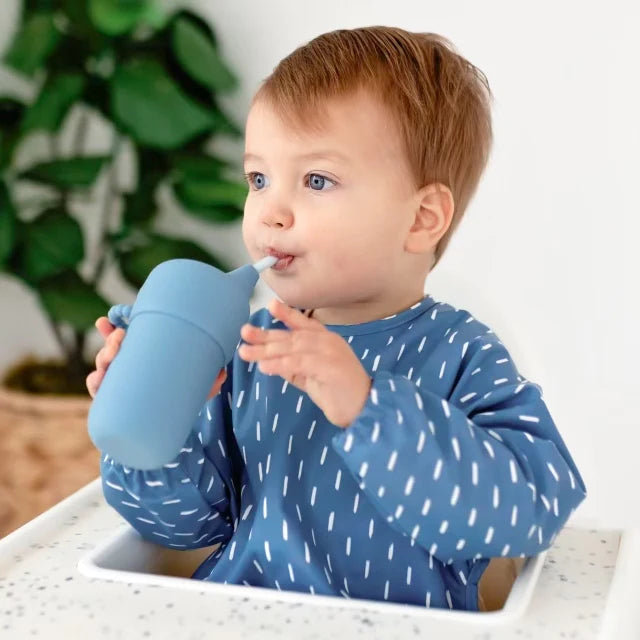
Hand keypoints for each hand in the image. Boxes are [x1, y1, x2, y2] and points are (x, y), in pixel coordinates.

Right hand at [86, 317, 226, 400]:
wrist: (167, 433)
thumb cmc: (179, 402)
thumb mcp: (195, 389)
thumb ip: (209, 381)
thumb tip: (222, 372)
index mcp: (142, 358)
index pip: (125, 338)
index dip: (112, 327)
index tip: (106, 320)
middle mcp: (127, 368)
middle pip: (112, 348)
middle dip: (111, 340)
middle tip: (121, 337)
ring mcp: (118, 384)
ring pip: (103, 365)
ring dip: (103, 357)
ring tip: (112, 355)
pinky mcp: (114, 403)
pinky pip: (100, 391)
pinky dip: (96, 382)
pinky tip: (99, 379)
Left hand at [237, 298, 371, 427]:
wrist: (363, 409)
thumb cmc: (337, 392)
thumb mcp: (309, 376)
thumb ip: (293, 366)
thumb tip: (268, 360)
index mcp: (325, 340)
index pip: (303, 324)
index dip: (287, 314)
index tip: (270, 306)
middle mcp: (328, 342)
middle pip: (292, 335)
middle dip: (266, 335)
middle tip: (245, 333)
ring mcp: (330, 353)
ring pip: (294, 347)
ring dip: (268, 350)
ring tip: (246, 352)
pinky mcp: (330, 368)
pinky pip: (300, 363)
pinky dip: (281, 364)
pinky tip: (265, 366)